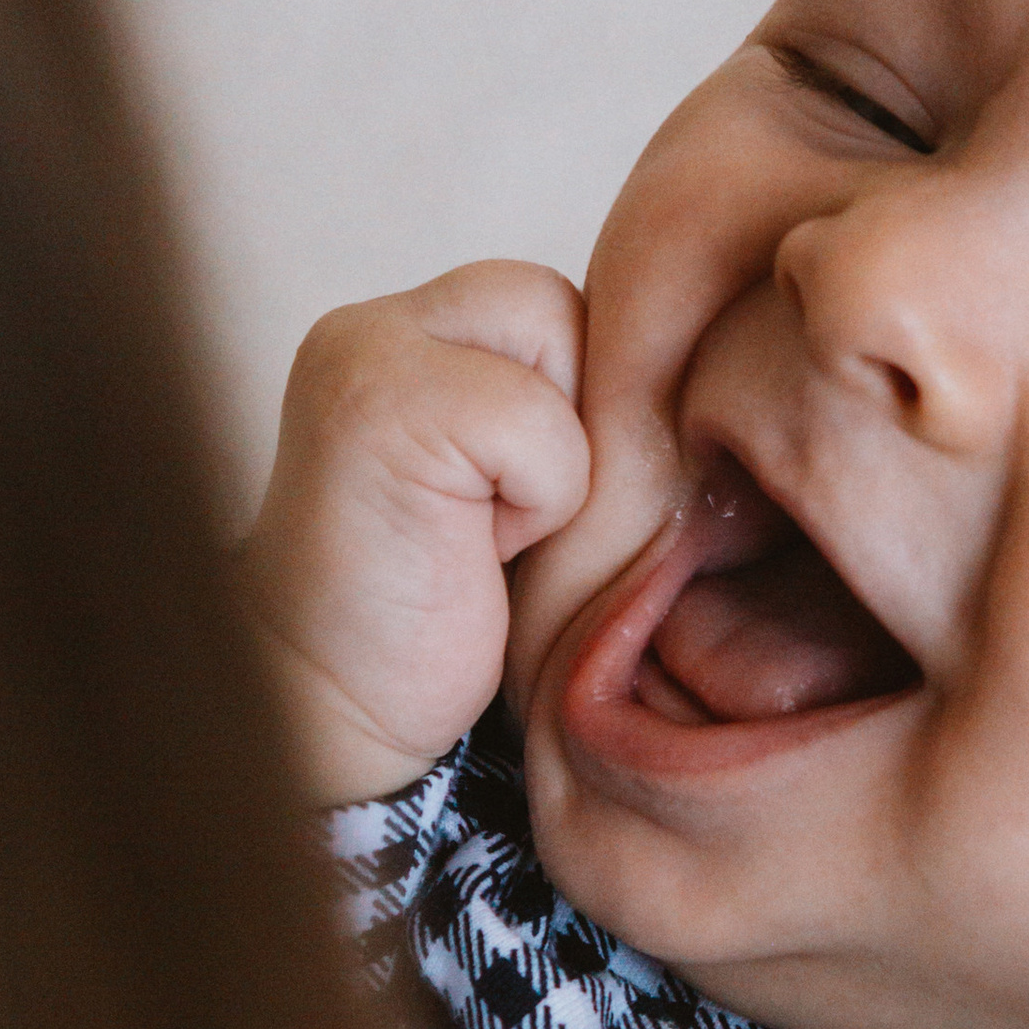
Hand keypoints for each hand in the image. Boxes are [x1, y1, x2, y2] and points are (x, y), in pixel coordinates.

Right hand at [239, 266, 592, 803]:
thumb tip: (686, 360)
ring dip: (560, 457)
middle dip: (576, 420)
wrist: (342, 724)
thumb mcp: (513, 481)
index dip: (582, 411)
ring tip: (490, 534)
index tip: (514, 508)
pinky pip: (544, 425)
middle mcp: (374, 326)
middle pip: (568, 306)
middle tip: (505, 523)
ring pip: (564, 338)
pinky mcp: (380, 407)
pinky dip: (541, 502)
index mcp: (404, 334)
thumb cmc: (443, 622)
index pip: (564, 304)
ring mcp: (367, 356)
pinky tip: (473, 554)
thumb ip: (557, 399)